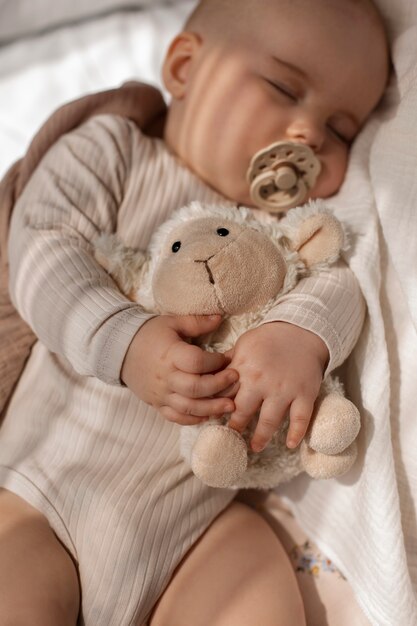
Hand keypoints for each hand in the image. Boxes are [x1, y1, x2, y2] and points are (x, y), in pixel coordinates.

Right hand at [121, 314, 237, 424]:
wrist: (119, 350)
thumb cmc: (149, 334)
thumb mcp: (172, 322)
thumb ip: (197, 322)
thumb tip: (220, 317)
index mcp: (170, 354)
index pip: (197, 362)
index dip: (215, 362)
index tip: (226, 359)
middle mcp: (165, 377)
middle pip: (195, 388)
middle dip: (219, 386)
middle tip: (235, 380)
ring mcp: (161, 393)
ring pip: (188, 407)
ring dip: (211, 408)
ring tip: (230, 406)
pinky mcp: (157, 404)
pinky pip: (176, 417)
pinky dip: (193, 419)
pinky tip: (208, 415)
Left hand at [226, 322, 328, 450]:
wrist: (302, 330)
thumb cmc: (268, 339)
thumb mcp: (242, 345)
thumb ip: (227, 364)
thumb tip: (207, 377)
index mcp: (243, 369)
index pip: (225, 395)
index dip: (217, 408)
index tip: (214, 419)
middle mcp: (262, 381)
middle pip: (243, 411)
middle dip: (235, 427)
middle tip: (231, 437)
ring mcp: (285, 389)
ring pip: (270, 420)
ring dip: (261, 436)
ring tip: (254, 447)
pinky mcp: (305, 393)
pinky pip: (301, 418)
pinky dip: (296, 432)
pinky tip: (291, 444)